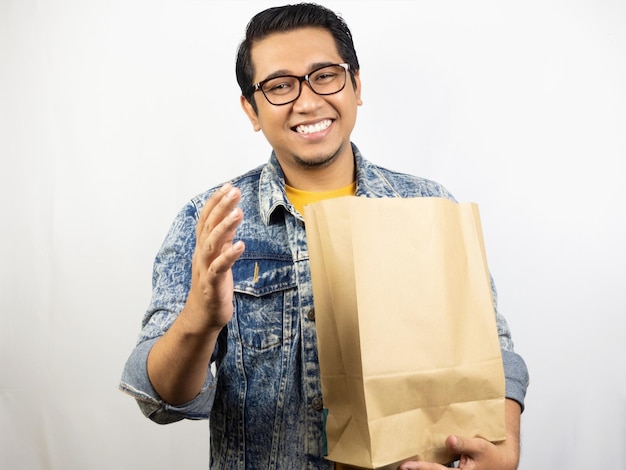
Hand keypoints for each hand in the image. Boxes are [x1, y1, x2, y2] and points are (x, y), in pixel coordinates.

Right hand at [146, 183, 244, 404]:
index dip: (215, 202)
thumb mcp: (219, 257)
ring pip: (211, 243)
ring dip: (224, 227)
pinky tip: (240, 245)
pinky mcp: (212, 285)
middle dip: (221, 207)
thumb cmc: (212, 286)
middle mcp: (201, 255)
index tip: (228, 186)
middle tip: (233, 191)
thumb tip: (232, 216)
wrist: (202, 317)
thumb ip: (224, 238)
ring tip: (238, 212)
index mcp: (203, 248)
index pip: (206, 219)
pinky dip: (228, 256)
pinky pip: (219, 268)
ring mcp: (205, 270)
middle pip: (208, 226)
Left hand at [397, 435, 518, 469]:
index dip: (421, 468)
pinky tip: (421, 464)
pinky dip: (431, 467)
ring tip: (407, 466)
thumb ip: (465, 443)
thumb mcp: (480, 446)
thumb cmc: (492, 454)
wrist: (503, 462)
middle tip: (400, 467)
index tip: (406, 466)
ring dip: (423, 469)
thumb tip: (449, 440)